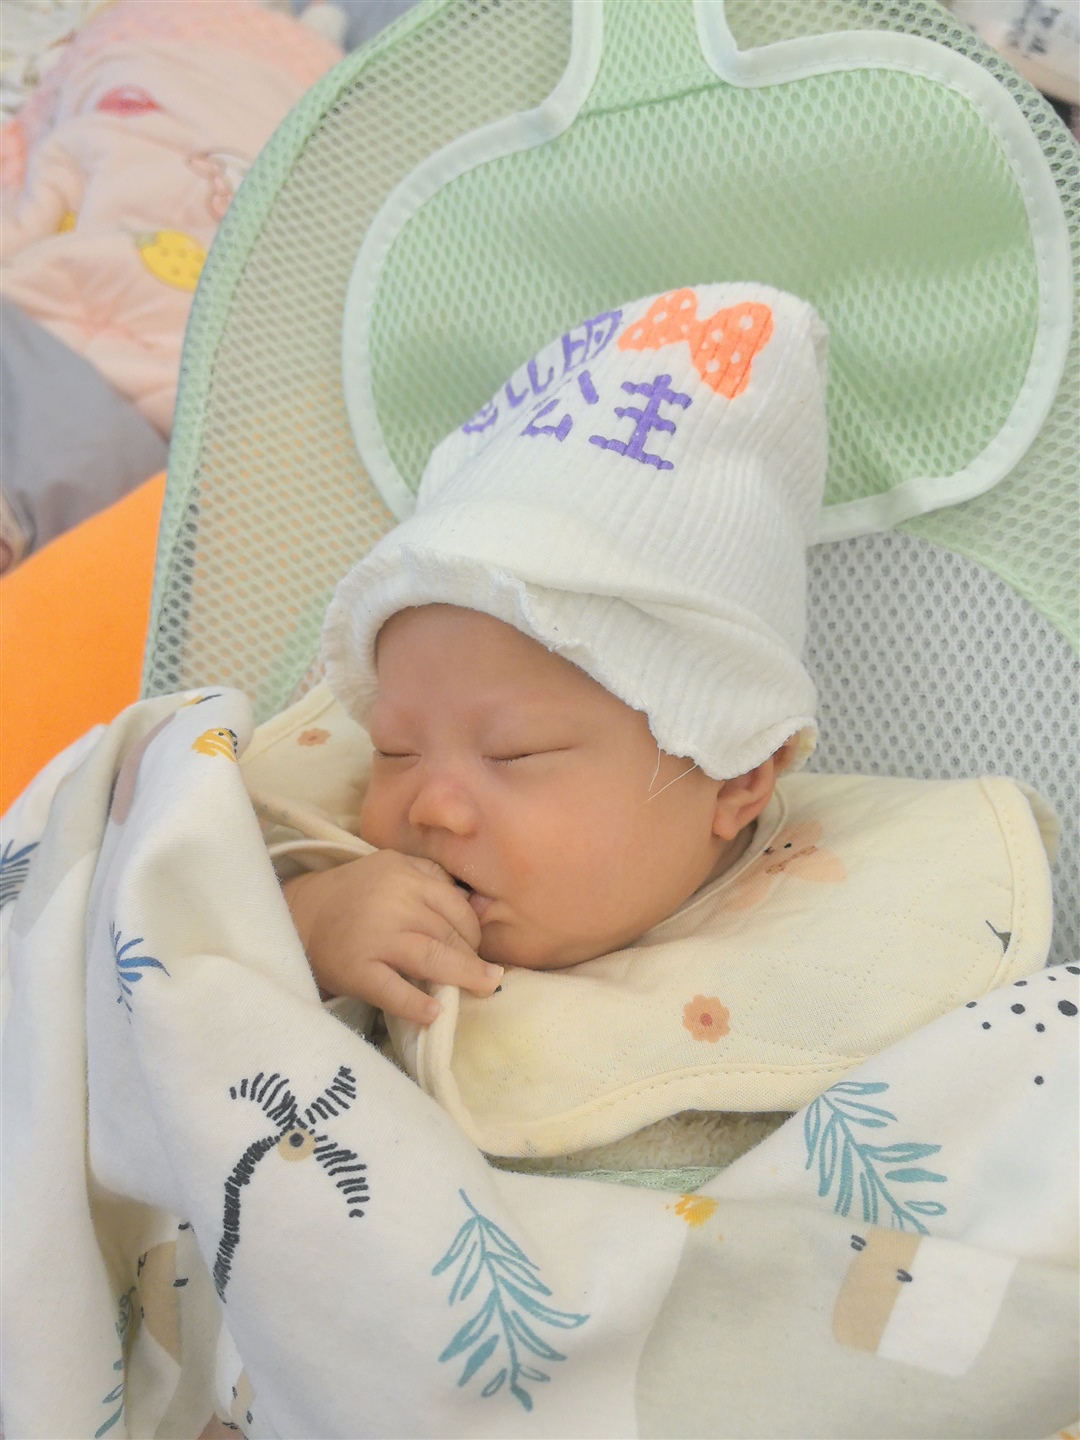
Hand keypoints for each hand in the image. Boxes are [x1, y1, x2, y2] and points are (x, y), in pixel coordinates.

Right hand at [282, 850, 501, 1023]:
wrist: (300, 915)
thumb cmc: (356, 895)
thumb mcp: (392, 868)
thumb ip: (432, 879)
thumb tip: (480, 906)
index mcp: (403, 873)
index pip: (455, 904)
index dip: (474, 930)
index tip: (479, 949)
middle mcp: (391, 902)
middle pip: (447, 932)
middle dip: (473, 957)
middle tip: (488, 976)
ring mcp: (373, 937)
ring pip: (430, 957)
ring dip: (462, 976)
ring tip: (483, 989)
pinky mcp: (356, 969)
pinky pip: (392, 989)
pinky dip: (415, 1003)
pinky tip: (434, 1013)